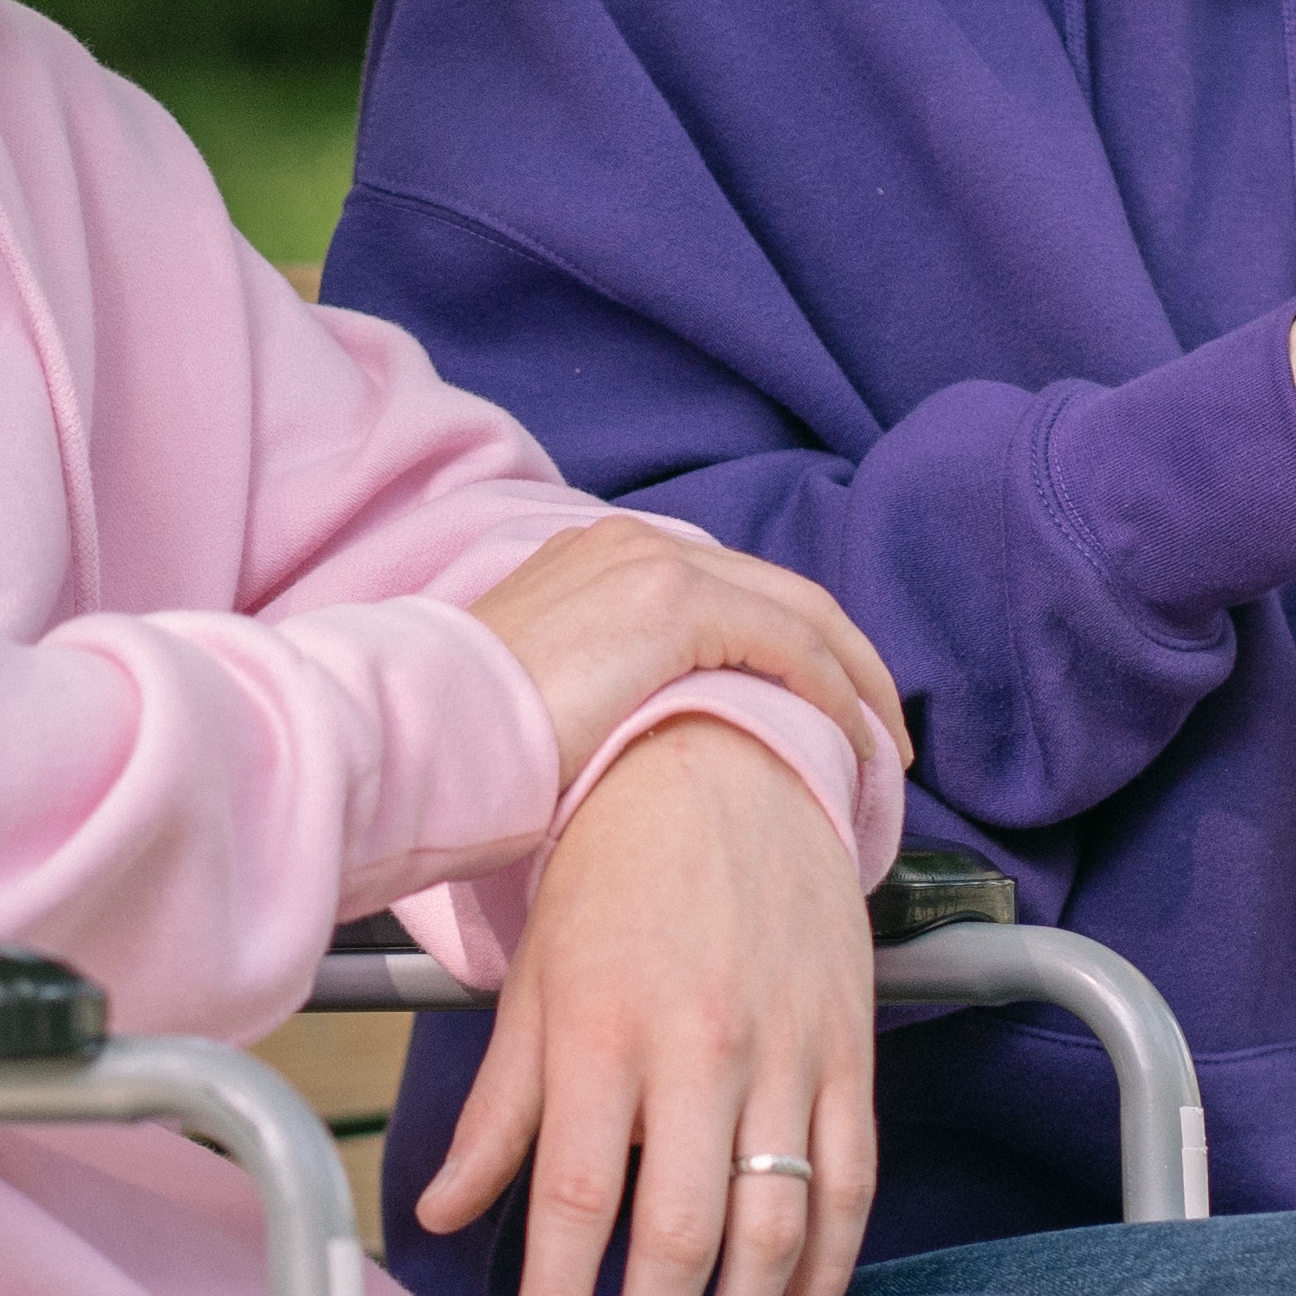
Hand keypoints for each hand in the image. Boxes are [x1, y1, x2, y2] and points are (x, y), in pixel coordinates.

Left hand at [409, 716, 880, 1295]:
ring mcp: (788, 1053)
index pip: (573, 1201)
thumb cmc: (613, 875)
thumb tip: (443, 1211)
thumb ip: (500, 1109)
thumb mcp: (537, 981)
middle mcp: (701, 1048)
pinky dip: (827, 1265)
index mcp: (605, 1031)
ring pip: (777, 1223)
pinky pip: (850, 1183)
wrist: (728, 761)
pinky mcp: (850, 1052)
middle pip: (682, 1232)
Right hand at [468, 512, 906, 789]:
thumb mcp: (540, 702)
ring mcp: (653, 565)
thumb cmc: (460, 748)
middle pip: (779, 592)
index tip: (823, 714)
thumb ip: (602, 694)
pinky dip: (833, 694)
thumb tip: (647, 751)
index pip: (727, 594)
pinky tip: (853, 744)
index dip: (791, 651)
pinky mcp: (672, 604)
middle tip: (883, 731)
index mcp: (597, 559)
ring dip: (855, 684)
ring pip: (801, 615)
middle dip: (846, 662)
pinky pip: (790, 644)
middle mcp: (630, 544)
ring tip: (884, 751)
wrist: (412, 737)